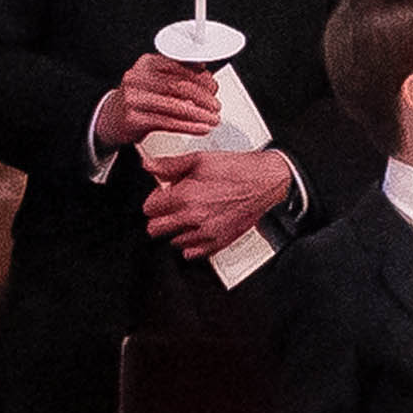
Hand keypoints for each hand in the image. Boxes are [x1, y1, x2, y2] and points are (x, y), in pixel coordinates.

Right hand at [96, 53, 226, 149]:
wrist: (110, 119)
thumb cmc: (138, 100)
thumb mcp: (154, 81)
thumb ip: (176, 75)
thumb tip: (206, 74)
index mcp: (146, 63)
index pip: (179, 67)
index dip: (201, 77)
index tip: (214, 87)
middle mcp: (137, 78)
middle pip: (178, 86)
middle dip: (203, 97)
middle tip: (215, 105)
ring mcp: (133, 98)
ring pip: (174, 106)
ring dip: (199, 114)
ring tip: (213, 119)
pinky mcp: (133, 119)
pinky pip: (167, 123)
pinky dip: (188, 126)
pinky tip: (200, 128)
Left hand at [144, 147, 291, 258]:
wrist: (264, 182)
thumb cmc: (236, 170)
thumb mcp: (200, 159)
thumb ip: (170, 165)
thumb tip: (148, 165)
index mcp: (185, 196)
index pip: (149, 208)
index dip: (154, 200)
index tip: (162, 196)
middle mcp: (193, 218)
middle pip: (155, 229)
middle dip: (159, 217)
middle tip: (170, 208)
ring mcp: (206, 233)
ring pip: (173, 241)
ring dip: (176, 230)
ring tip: (188, 215)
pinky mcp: (218, 243)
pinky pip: (192, 253)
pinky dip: (191, 243)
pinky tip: (197, 229)